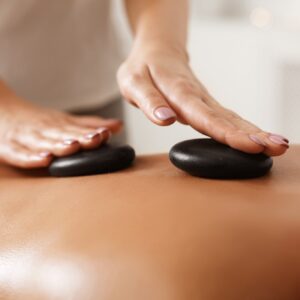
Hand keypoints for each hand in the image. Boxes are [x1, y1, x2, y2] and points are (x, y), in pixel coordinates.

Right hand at [0, 87, 121, 167]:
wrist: (0, 111)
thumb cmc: (39, 121)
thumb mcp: (65, 120)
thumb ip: (90, 125)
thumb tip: (119, 125)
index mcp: (59, 125)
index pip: (77, 129)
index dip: (92, 132)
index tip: (106, 134)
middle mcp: (45, 131)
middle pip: (64, 135)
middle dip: (80, 137)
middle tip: (96, 139)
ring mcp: (27, 138)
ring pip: (44, 143)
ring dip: (59, 145)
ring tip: (73, 147)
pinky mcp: (9, 147)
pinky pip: (20, 154)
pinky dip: (31, 157)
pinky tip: (44, 160)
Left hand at [117, 44, 288, 155]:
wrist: (157, 51)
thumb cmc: (142, 68)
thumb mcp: (133, 82)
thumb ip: (149, 100)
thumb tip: (167, 119)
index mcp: (178, 91)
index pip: (204, 115)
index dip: (226, 132)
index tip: (250, 145)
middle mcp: (196, 96)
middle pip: (225, 117)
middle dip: (251, 134)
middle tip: (276, 147)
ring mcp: (204, 100)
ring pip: (230, 117)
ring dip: (254, 131)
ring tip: (278, 144)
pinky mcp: (205, 104)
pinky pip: (227, 117)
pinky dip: (245, 128)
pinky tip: (260, 138)